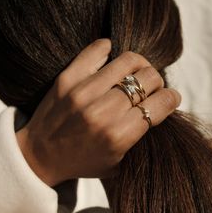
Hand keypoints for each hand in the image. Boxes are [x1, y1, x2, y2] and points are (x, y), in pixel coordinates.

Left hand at [16, 39, 180, 185]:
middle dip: (157, 82)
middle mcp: (103, 112)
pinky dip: (110, 51)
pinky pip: (97, 50)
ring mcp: (83, 92)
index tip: (169, 98)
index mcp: (119, 136)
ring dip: (140, 65)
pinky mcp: (67, 78)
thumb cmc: (82, 161)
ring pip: (129, 60)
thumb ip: (141, 137)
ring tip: (135, 74)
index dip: (171, 98)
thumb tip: (159, 106)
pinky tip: (112, 63)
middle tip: (150, 88)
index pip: (160, 103)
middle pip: (148, 78)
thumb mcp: (117, 162)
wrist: (40, 156)